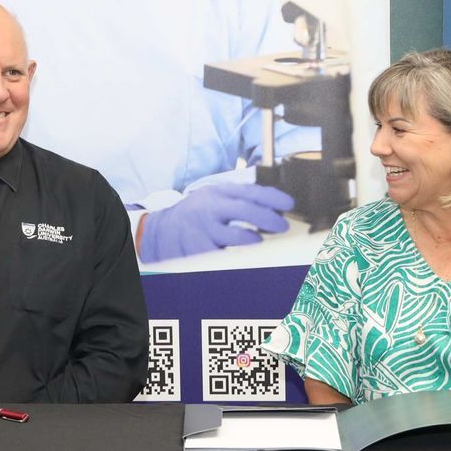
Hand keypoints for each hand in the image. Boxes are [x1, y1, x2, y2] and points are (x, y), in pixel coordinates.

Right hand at [138, 184, 293, 261]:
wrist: (161, 229)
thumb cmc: (198, 214)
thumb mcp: (216, 198)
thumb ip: (241, 200)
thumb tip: (277, 207)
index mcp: (219, 193)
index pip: (250, 191)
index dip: (272, 197)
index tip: (289, 204)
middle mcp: (210, 208)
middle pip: (244, 210)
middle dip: (267, 218)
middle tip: (282, 226)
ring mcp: (202, 229)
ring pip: (232, 236)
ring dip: (249, 239)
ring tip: (258, 242)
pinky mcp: (194, 249)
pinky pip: (217, 256)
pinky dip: (232, 259)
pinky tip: (240, 259)